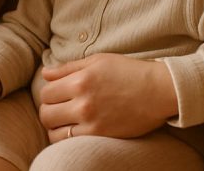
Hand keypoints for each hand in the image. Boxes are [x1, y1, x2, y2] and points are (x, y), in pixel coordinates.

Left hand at [38, 54, 177, 141]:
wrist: (158, 90)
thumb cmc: (128, 71)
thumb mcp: (97, 61)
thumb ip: (68, 68)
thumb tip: (45, 74)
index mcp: (80, 80)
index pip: (46, 92)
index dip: (49, 93)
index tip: (57, 94)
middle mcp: (83, 102)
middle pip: (46, 113)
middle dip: (49, 110)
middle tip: (58, 108)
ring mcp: (91, 121)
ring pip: (54, 131)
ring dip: (55, 126)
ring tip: (65, 121)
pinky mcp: (100, 136)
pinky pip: (70, 142)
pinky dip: (67, 138)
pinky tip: (75, 130)